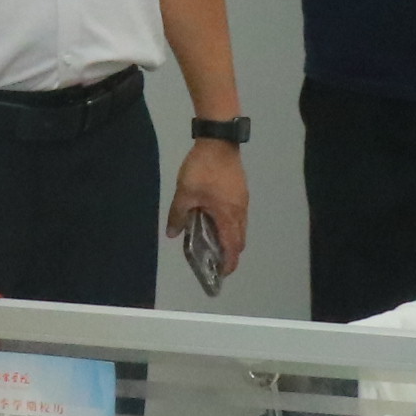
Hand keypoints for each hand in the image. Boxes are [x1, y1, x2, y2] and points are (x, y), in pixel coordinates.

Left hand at [167, 139, 248, 276]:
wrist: (218, 141)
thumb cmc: (202, 169)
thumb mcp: (184, 193)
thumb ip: (178, 215)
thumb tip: (172, 234)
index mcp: (227, 215)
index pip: (232, 247)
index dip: (228, 263)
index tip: (222, 274)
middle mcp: (239, 211)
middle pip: (240, 240)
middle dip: (230, 253)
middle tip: (215, 260)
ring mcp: (243, 200)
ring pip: (241, 227)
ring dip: (231, 238)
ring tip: (213, 241)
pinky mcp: (241, 191)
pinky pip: (239, 215)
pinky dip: (231, 224)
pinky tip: (215, 219)